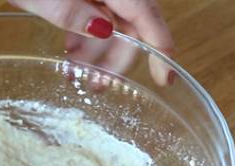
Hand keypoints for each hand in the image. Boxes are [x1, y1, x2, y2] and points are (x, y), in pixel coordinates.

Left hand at [9, 0, 174, 85]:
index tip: (163, 79)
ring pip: (111, 23)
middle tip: (96, 86)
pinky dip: (85, 37)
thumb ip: (70, 11)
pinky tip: (71, 54)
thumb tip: (105, 28)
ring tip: (75, 75)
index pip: (145, 14)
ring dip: (97, 53)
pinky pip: (94, 14)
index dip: (159, 48)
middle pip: (130, 24)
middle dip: (116, 59)